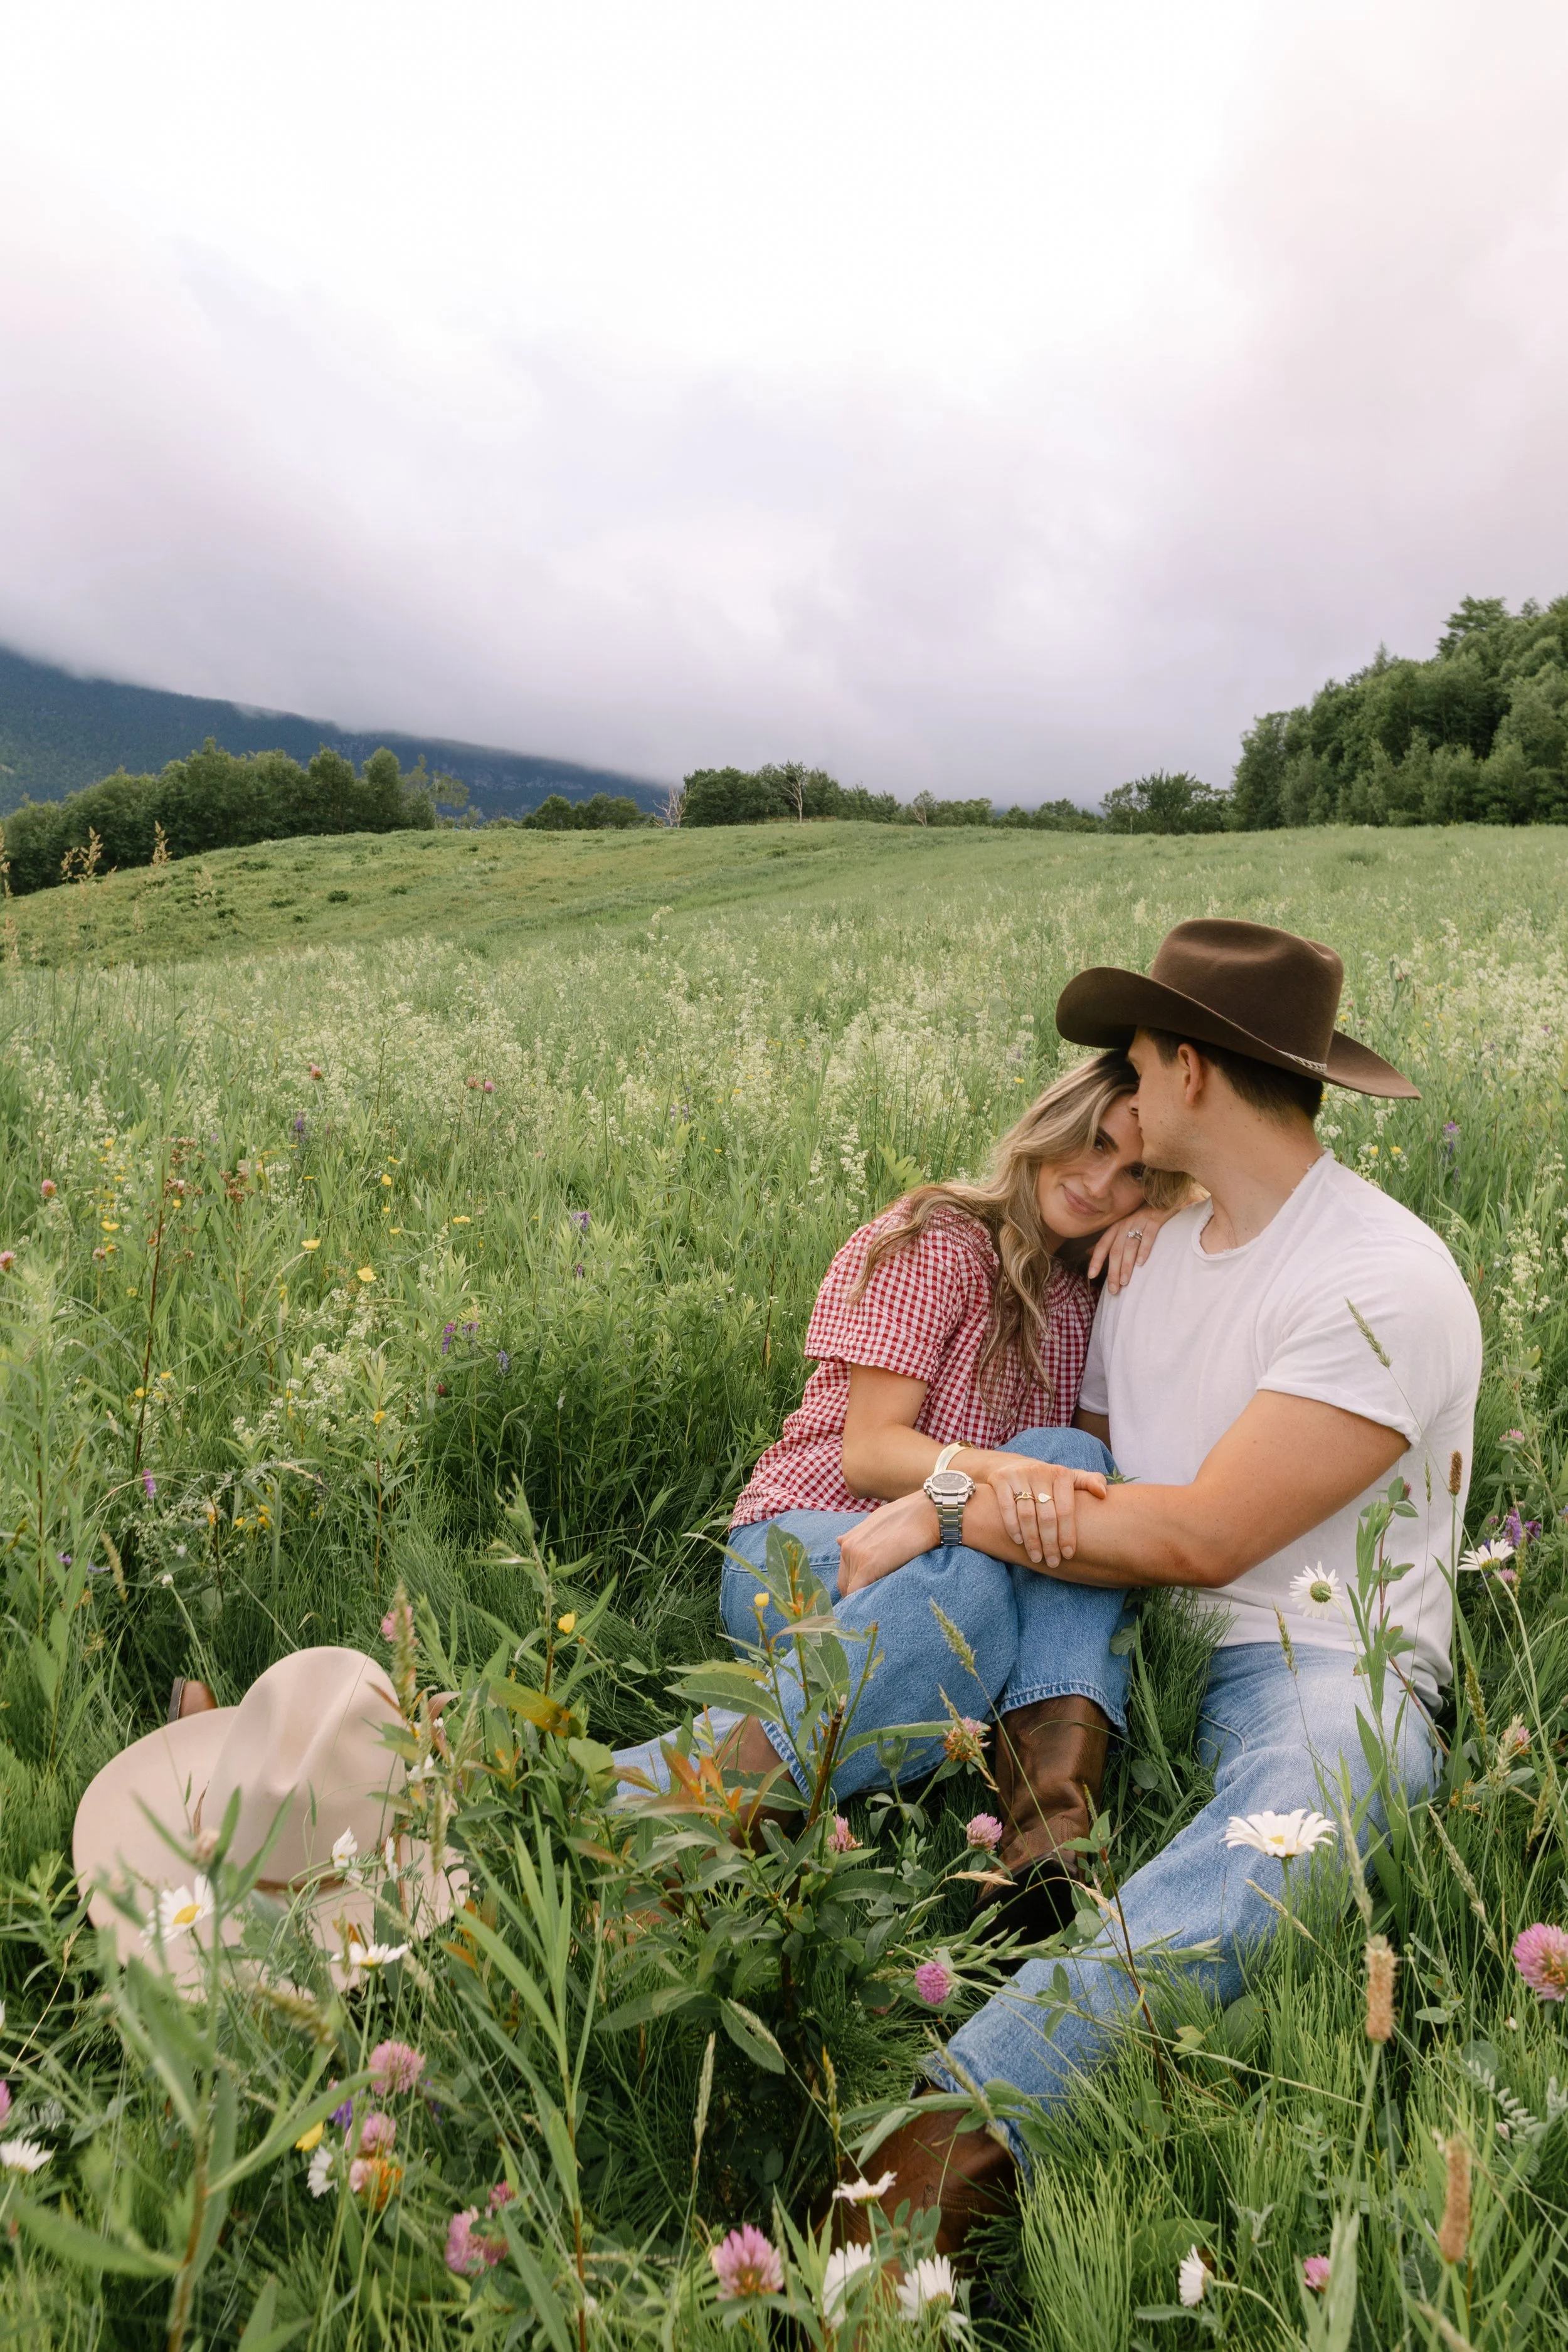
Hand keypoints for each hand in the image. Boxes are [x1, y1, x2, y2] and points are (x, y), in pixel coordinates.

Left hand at [836, 1492, 940, 1594]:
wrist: (926, 1514)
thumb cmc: (908, 1517)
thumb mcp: (876, 1521)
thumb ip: (858, 1535)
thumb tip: (839, 1541)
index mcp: (848, 1540)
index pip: (844, 1573)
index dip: (854, 1585)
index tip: (867, 1593)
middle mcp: (847, 1548)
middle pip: (844, 1583)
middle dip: (857, 1593)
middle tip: (874, 1602)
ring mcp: (856, 1557)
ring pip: (850, 1590)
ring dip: (862, 1597)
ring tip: (878, 1603)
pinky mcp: (868, 1566)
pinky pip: (855, 1592)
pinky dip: (861, 1602)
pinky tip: (874, 1608)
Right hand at [983, 1449, 1107, 1565]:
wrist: (1012, 1465)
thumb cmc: (1048, 1480)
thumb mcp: (1069, 1478)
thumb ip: (1089, 1482)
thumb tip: (1104, 1494)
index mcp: (1061, 1474)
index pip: (1066, 1510)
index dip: (1067, 1534)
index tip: (1069, 1554)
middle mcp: (1040, 1472)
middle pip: (1047, 1516)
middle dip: (1050, 1543)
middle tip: (1052, 1561)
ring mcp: (1019, 1475)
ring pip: (1027, 1515)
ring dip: (1032, 1540)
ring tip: (1036, 1557)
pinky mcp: (1001, 1479)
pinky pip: (1007, 1508)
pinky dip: (1013, 1526)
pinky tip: (1019, 1541)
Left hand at [1088, 1201, 1174, 1294]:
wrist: (1166, 1198)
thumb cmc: (1143, 1216)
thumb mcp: (1123, 1225)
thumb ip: (1108, 1240)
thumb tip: (1088, 1252)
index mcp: (1116, 1226)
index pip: (1103, 1245)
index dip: (1096, 1260)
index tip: (1091, 1275)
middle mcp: (1125, 1223)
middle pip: (1115, 1250)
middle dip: (1112, 1271)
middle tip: (1113, 1289)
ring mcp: (1140, 1220)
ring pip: (1129, 1245)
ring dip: (1126, 1265)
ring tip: (1124, 1282)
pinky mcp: (1155, 1219)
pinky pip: (1148, 1235)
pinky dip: (1144, 1249)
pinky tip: (1141, 1263)